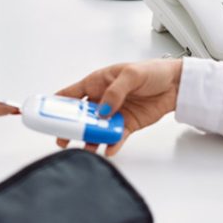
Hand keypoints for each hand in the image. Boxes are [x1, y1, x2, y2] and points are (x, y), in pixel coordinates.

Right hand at [55, 58, 182, 155]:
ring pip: (96, 129)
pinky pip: (115, 137)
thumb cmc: (152, 72)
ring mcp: (113, 113)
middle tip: (63, 139)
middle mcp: (102, 99)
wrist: (175, 85)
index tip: (47, 115)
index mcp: (97, 82)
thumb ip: (115, 92)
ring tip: (87, 148)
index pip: (71, 94)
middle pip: (80, 116)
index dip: (57, 104)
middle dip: (70, 127)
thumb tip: (102, 109)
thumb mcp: (131, 75)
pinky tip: (109, 150)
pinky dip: (111, 144)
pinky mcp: (127, 125)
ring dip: (90, 139)